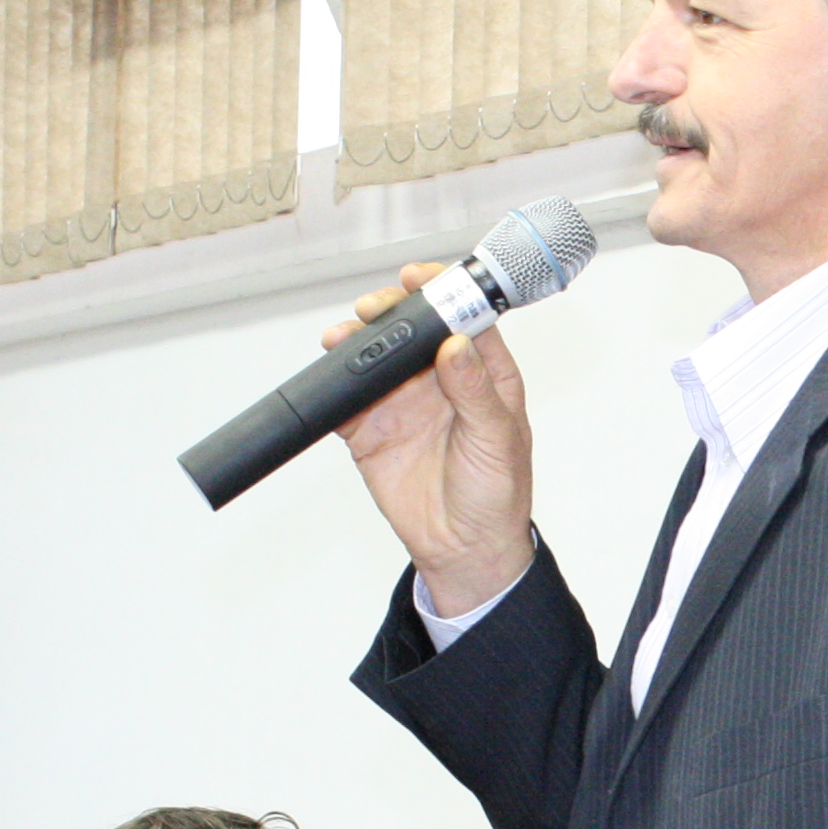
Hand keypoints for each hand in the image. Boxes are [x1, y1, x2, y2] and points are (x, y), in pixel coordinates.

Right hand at [329, 259, 535, 617]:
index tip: (420, 278)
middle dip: (391, 309)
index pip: (464, 318)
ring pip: (376, 357)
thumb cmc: (496, 496)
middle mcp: (441, 380)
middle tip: (374, 307)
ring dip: (359, 341)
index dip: (443, 292)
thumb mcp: (496, 442)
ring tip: (344, 337)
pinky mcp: (372, 429)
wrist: (463, 550)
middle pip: (413, 328)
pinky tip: (331, 373)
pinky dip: (335, 384)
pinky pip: (347, 399)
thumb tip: (457, 344)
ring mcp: (404, 401)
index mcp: (484, 374)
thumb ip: (476, 392)